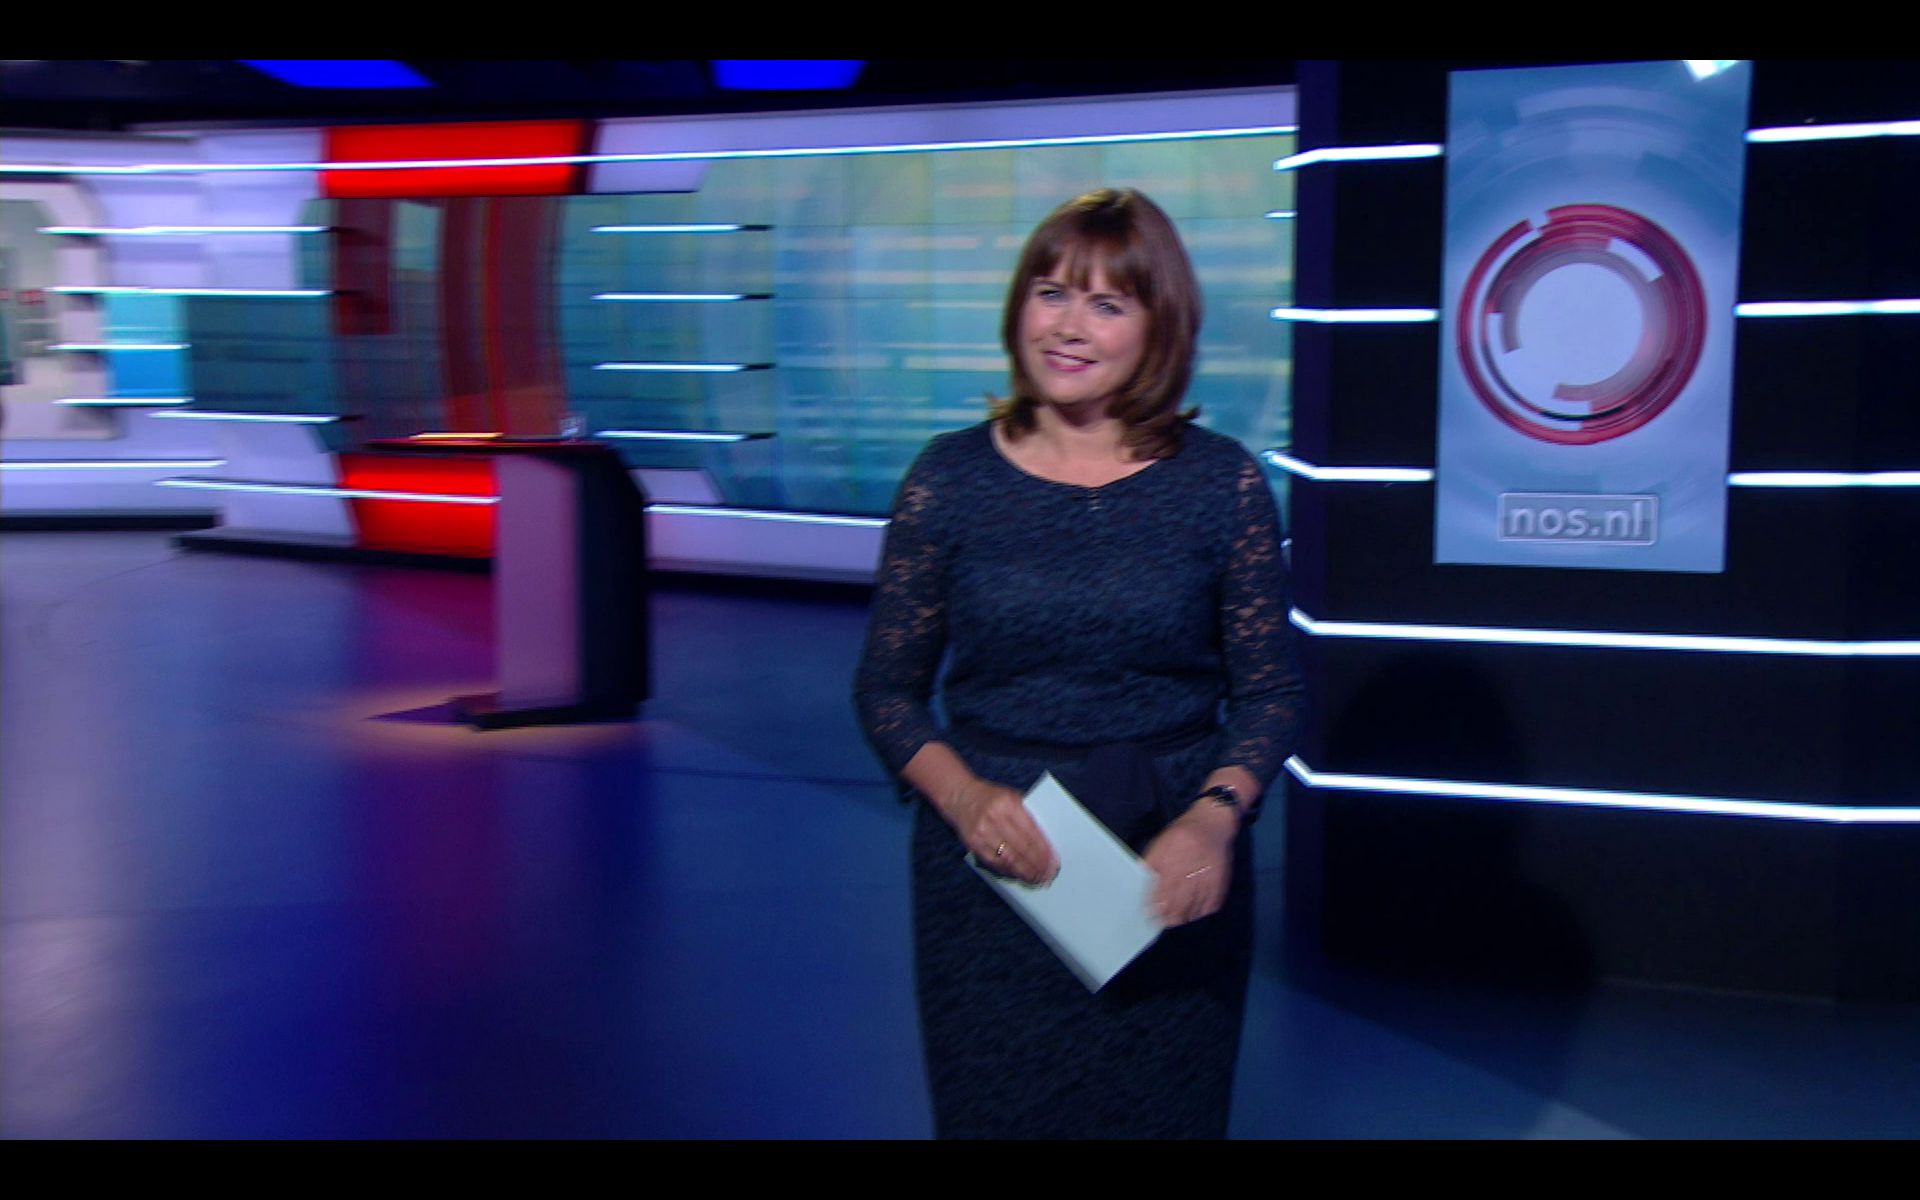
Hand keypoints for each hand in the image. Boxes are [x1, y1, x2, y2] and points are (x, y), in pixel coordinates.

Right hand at [945, 777, 1058, 885]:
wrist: (960, 797)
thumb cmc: (991, 797)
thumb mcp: (1012, 797)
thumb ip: (1027, 816)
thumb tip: (1046, 843)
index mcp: (1008, 803)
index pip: (1031, 832)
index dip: (1043, 850)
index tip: (1053, 862)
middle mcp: (994, 818)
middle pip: (1021, 847)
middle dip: (1037, 864)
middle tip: (1048, 874)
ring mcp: (982, 832)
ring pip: (1008, 858)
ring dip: (1025, 871)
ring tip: (1036, 878)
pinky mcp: (973, 844)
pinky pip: (994, 862)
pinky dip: (1009, 870)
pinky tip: (1019, 874)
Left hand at [1142, 804, 1236, 926]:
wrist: (1212, 822)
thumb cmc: (1182, 833)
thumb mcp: (1161, 843)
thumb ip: (1151, 862)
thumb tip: (1140, 881)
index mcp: (1173, 859)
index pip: (1163, 889)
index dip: (1156, 906)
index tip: (1151, 916)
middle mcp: (1191, 869)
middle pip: (1180, 902)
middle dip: (1171, 916)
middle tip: (1165, 924)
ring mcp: (1207, 877)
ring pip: (1196, 906)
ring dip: (1186, 917)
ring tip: (1178, 922)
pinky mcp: (1220, 881)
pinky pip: (1212, 904)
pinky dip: (1203, 912)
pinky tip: (1196, 914)